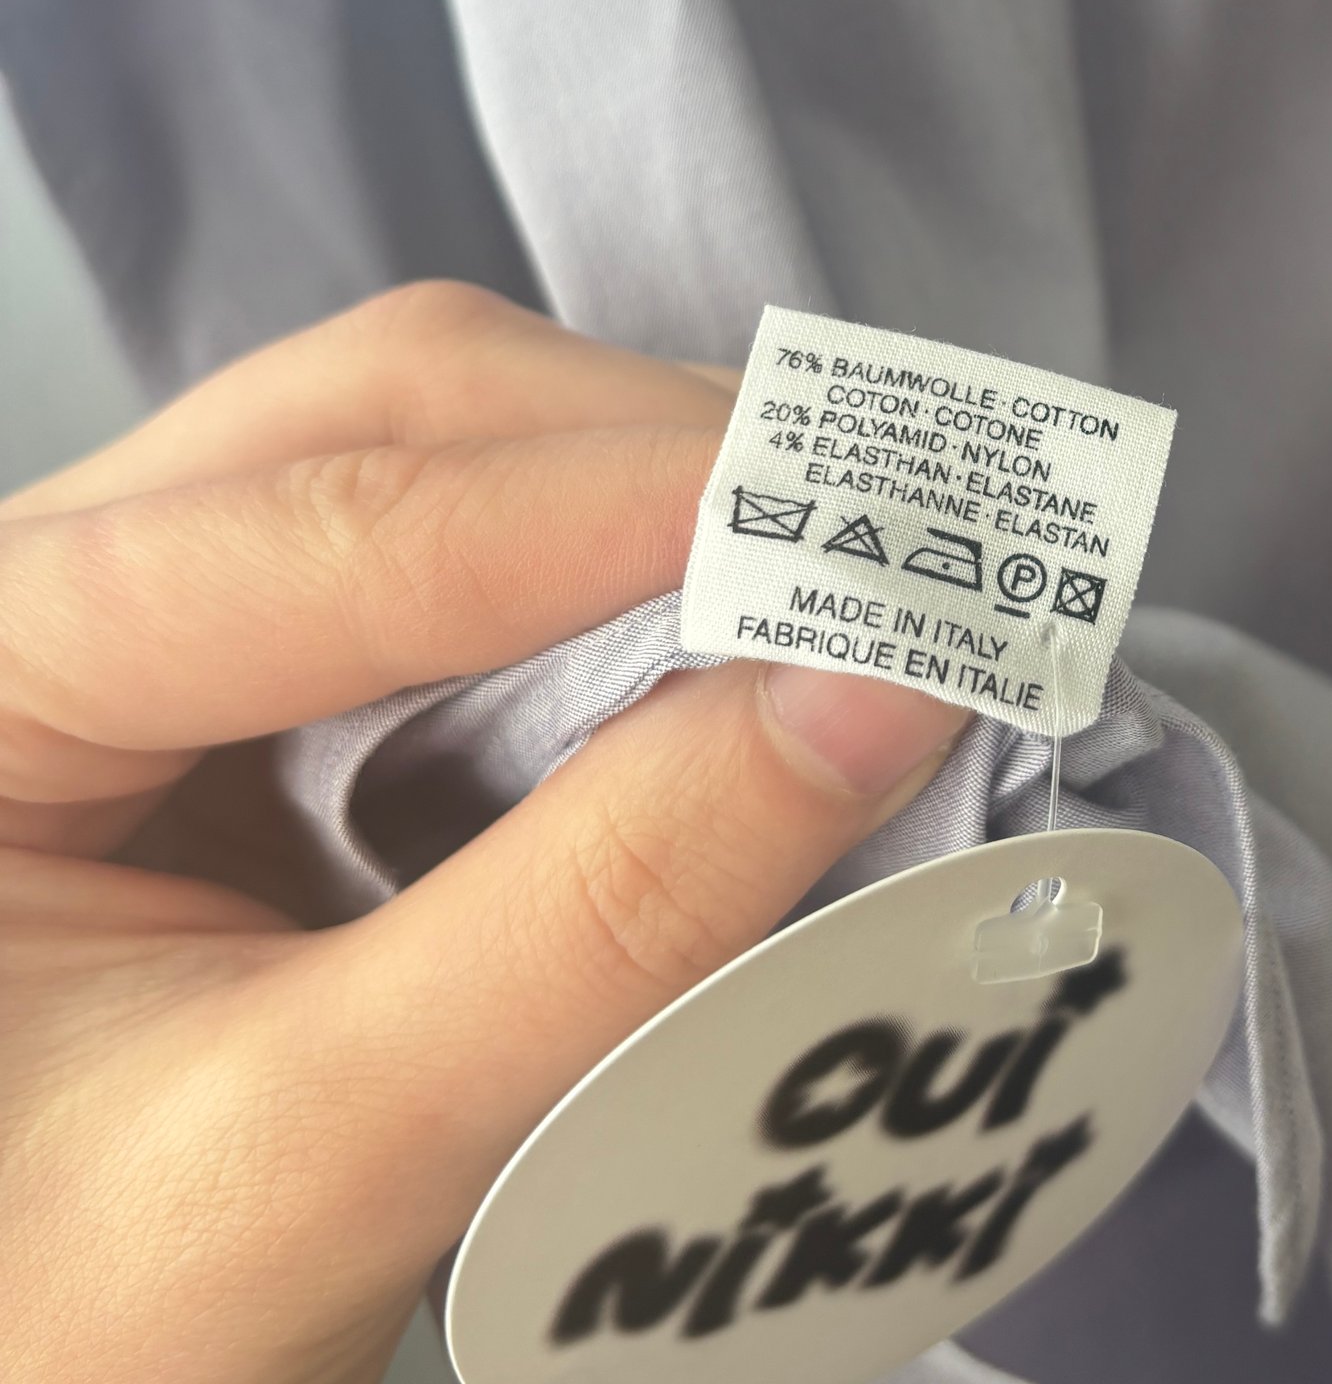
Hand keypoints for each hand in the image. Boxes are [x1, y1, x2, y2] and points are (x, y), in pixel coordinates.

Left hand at [0, 284, 966, 1383]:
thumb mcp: (323, 1150)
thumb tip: (869, 695)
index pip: (322, 531)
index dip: (613, 512)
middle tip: (872, 534)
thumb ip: (595, 923)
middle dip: (641, 461)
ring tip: (829, 575)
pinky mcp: (268, 659)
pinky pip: (472, 533)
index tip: (855, 524)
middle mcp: (53, 586)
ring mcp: (165, 603)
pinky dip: (624, 563)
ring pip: (438, 442)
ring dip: (649, 495)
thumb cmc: (83, 1317)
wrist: (44, 1361)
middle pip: (381, 417)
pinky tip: (729, 619)